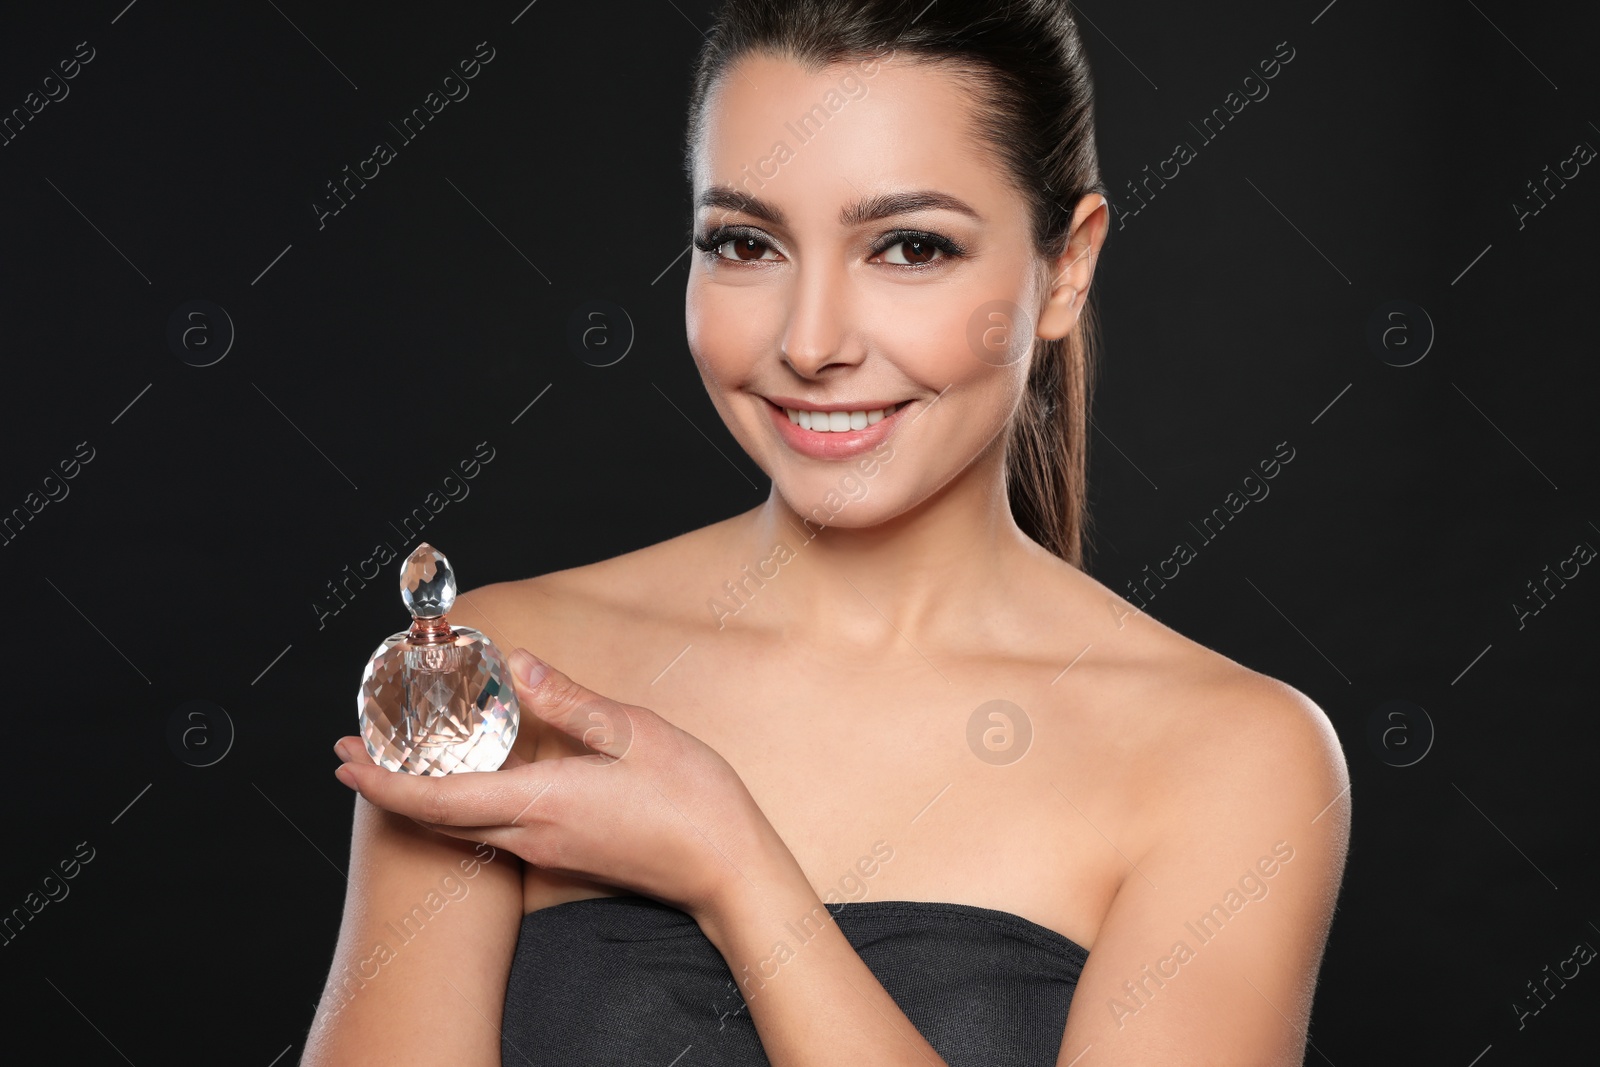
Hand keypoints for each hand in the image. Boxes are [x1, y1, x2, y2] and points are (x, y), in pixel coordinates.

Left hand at [333, 649, 778, 921]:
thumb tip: (515, 665)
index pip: (440, 799)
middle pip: (437, 819)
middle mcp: (533, 835)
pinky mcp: (564, 854)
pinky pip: (492, 831)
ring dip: (420, 797)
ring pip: (462, 827)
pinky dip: (459, 806)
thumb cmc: (691, 798)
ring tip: (396, 764)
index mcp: (543, 801)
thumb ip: (568, 699)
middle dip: (386, 789)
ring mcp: (547, 851)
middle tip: (350, 756)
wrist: (725, 867)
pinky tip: (466, 783)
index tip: (345, 762)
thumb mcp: (633, 731)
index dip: (384, 783)